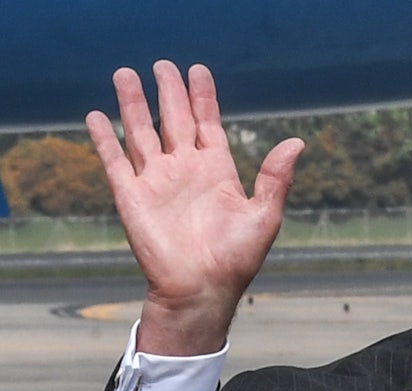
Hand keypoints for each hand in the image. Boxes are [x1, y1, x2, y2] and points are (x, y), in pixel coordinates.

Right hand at [87, 60, 304, 354]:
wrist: (202, 289)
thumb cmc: (237, 258)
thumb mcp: (265, 215)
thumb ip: (276, 177)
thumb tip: (297, 141)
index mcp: (217, 171)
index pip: (208, 124)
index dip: (202, 98)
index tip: (198, 71)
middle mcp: (186, 171)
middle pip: (174, 120)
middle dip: (169, 92)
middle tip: (163, 64)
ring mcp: (157, 182)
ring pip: (141, 132)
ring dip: (132, 104)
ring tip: (125, 74)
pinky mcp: (132, 197)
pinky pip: (115, 161)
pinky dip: (106, 139)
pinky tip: (97, 116)